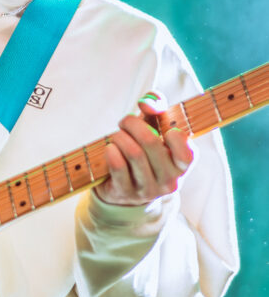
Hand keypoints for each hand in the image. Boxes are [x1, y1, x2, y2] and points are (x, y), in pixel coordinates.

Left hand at [96, 92, 193, 206]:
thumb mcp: (155, 128)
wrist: (124, 187)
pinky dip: (111, 151)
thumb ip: (157, 108)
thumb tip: (147, 103)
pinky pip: (118, 166)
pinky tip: (110, 148)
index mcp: (182, 165)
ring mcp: (148, 190)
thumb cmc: (144, 150)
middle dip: (133, 124)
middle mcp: (170, 181)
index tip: (164, 129)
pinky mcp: (126, 193)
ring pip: (133, 153)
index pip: (187, 153)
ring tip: (117, 135)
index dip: (175, 137)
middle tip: (125, 121)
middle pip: (151, 143)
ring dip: (120, 136)